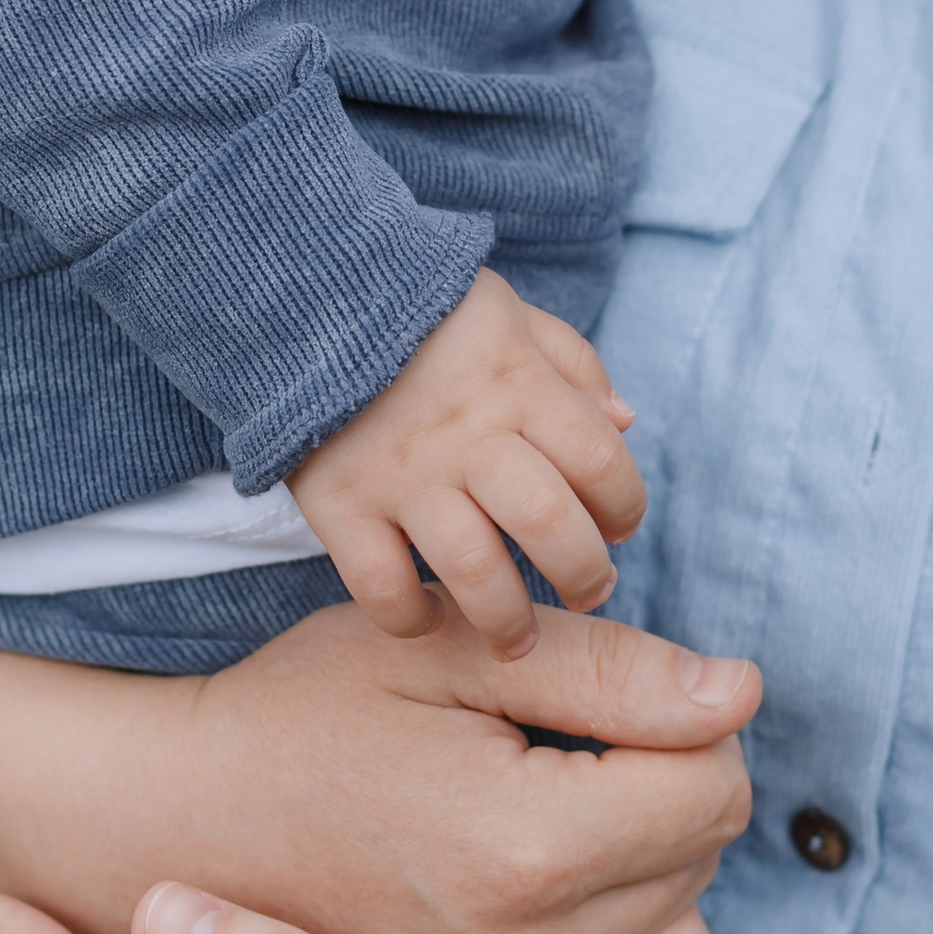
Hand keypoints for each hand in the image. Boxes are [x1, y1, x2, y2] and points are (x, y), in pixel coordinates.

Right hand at [172, 601, 755, 933]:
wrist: (167, 833)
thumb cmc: (300, 717)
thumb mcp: (444, 652)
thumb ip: (607, 670)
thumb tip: (740, 695)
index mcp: (525, 847)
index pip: (713, 786)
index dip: (684, 721)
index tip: (609, 701)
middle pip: (700, 867)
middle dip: (663, 795)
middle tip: (566, 755)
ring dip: (649, 887)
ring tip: (555, 831)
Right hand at [289, 269, 644, 657]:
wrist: (306, 295)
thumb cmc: (425, 312)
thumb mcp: (510, 313)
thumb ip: (573, 363)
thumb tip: (625, 421)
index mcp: (517, 382)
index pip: (601, 461)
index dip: (626, 507)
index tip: (618, 526)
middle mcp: (466, 433)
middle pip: (548, 524)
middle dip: (583, 575)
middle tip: (587, 591)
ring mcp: (400, 473)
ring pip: (473, 570)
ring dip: (507, 621)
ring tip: (516, 639)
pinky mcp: (339, 502)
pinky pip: (381, 585)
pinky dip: (409, 617)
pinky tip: (428, 616)